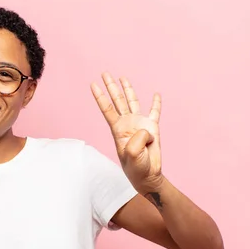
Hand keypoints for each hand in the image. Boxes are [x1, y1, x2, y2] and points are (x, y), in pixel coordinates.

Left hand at [90, 73, 163, 192]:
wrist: (147, 175)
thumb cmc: (135, 167)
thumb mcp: (132, 153)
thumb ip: (137, 138)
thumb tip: (145, 129)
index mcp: (118, 129)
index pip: (107, 108)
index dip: (100, 96)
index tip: (93, 84)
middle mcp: (127, 123)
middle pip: (117, 100)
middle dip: (111, 87)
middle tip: (104, 73)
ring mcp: (139, 124)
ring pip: (133, 102)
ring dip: (128, 90)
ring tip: (123, 78)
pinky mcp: (153, 128)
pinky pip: (155, 112)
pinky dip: (156, 103)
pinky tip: (156, 94)